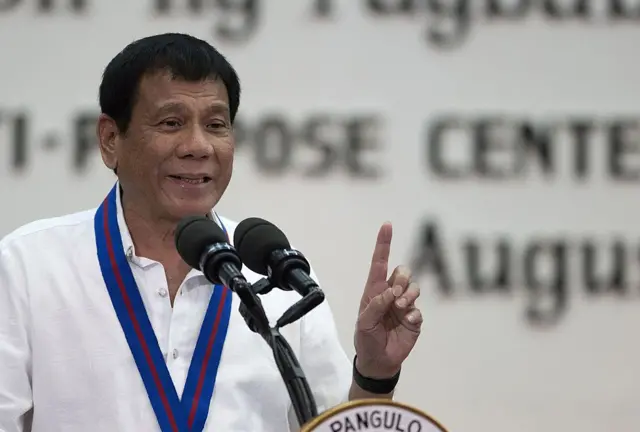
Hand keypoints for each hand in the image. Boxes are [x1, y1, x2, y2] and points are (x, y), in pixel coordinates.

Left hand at [354, 222, 421, 378]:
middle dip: (401, 279)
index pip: (380, 263)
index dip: (384, 244)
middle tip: (395, 296)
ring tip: (400, 308)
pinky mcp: (414, 319)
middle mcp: (390, 294)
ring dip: (408, 295)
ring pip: (414, 287)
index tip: (387, 225)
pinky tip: (407, 323)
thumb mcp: (364, 323)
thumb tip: (390, 293)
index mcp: (374, 290)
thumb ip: (375, 305)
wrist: (378, 361)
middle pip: (403, 271)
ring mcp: (404, 305)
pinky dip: (414, 315)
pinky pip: (419, 309)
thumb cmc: (366, 339)